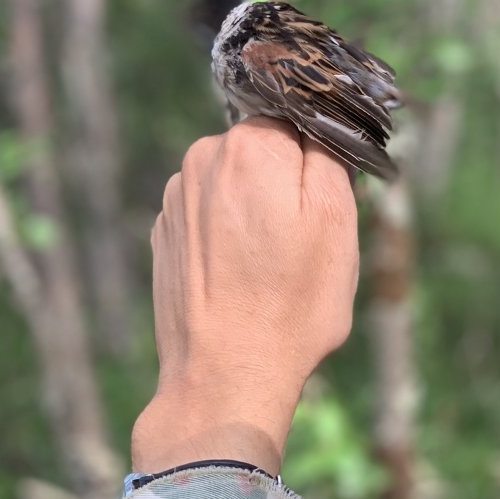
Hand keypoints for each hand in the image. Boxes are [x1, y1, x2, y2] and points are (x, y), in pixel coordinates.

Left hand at [132, 118, 358, 476]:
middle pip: (264, 152)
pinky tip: (243, 278)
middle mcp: (203, 159)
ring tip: (271, 267)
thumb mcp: (336, 220)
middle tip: (304, 240)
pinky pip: (210, 217)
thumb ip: (326, 153)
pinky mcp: (163, 235)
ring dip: (257, 211)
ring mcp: (176, 199)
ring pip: (236, 185)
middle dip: (287, 184)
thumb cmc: (291, 303)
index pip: (297, 120)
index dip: (319, 159)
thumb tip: (318, 123)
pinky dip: (230, 237)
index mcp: (250, 146)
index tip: (329, 199)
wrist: (224, 378)